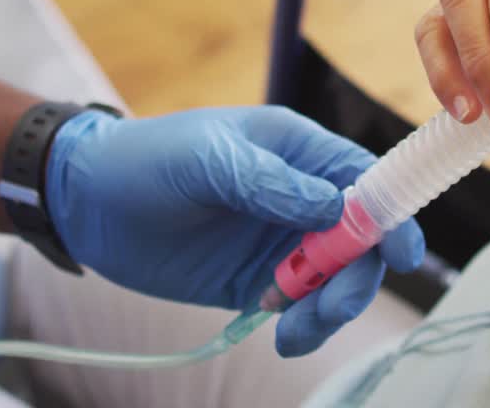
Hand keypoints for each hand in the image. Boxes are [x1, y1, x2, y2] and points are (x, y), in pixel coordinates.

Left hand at [44, 106, 424, 356]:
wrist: (86, 201)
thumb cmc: (147, 159)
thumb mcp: (208, 158)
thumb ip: (269, 182)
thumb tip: (334, 209)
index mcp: (299, 152)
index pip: (366, 180)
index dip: (393, 214)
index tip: (403, 252)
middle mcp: (300, 197)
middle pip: (360, 241)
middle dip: (359, 275)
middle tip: (332, 304)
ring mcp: (280, 241)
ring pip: (334, 281)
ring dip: (330, 308)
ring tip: (295, 330)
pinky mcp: (256, 281)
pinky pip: (297, 307)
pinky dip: (302, 326)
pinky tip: (282, 336)